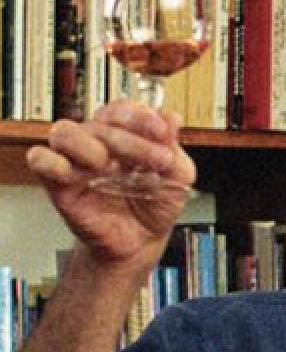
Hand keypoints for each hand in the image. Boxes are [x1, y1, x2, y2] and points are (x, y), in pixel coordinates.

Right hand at [25, 100, 194, 265]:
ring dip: (90, 145)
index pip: (123, 109)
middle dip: (132, 140)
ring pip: (65, 132)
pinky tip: (75, 172)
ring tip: (110, 167)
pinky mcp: (58, 183)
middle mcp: (97, 142)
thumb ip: (174, 147)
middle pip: (100, 122)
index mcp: (124, 134)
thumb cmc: (155, 205)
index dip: (141, 116)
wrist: (141, 242)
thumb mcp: (178, 177)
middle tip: (157, 161)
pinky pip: (41, 159)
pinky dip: (52, 161)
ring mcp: (76, 161)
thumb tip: (172, 118)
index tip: (162, 131)